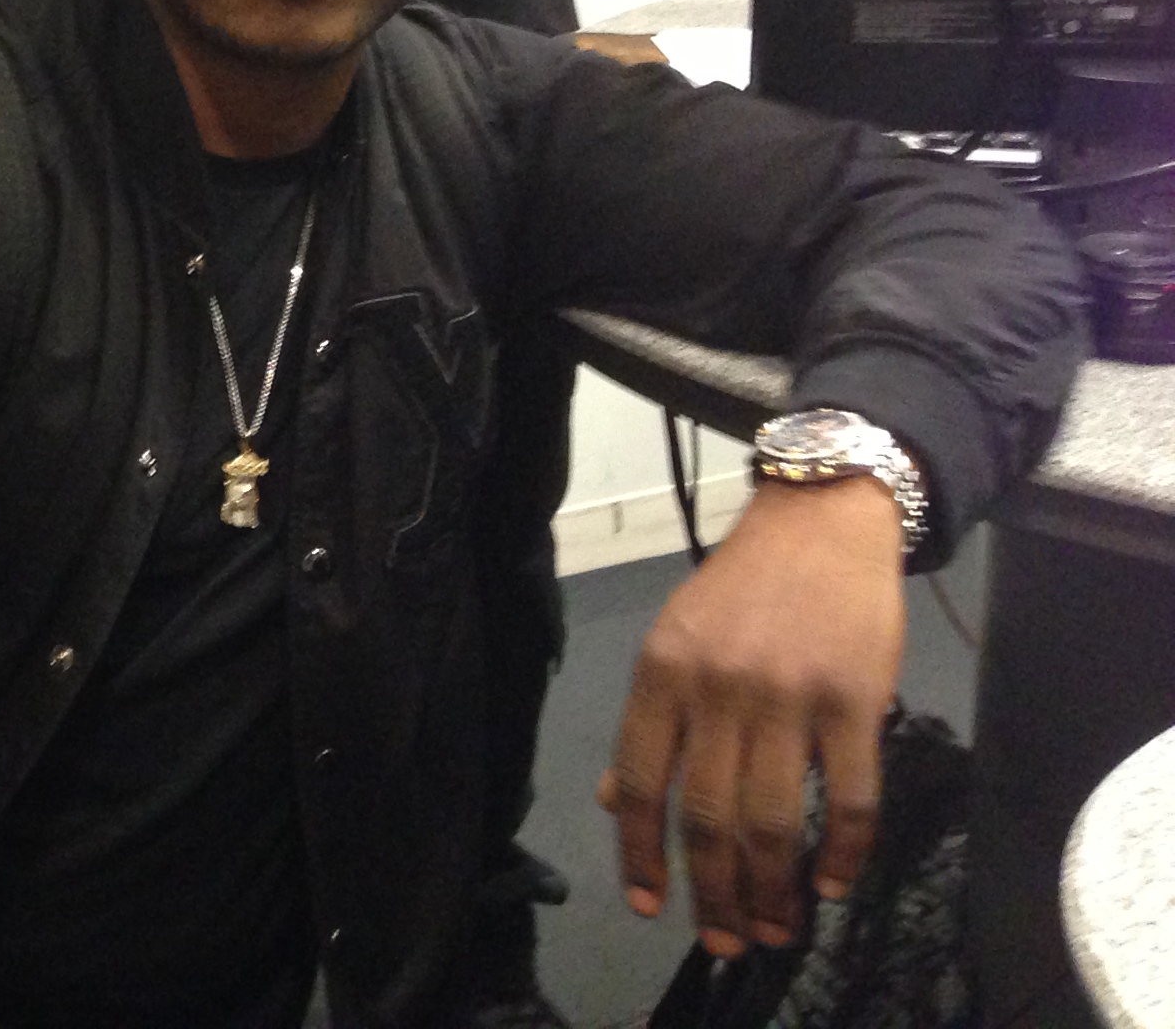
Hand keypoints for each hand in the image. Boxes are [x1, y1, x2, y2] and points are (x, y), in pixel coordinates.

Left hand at [599, 479, 907, 954]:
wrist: (822, 523)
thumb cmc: (744, 589)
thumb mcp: (675, 639)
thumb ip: (651, 722)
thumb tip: (611, 799)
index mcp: (662, 673)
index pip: (637, 781)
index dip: (639, 852)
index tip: (649, 907)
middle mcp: (717, 688)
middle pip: (707, 817)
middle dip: (714, 893)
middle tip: (727, 942)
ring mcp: (788, 697)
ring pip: (773, 819)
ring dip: (773, 889)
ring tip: (778, 928)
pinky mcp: (855, 702)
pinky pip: (850, 798)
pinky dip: (843, 854)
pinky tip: (833, 884)